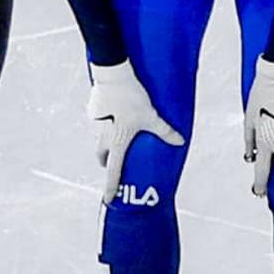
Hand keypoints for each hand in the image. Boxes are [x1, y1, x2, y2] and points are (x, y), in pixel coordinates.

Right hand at [87, 61, 184, 201]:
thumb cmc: (131, 98)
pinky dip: (106, 126)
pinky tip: (116, 116)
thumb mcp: (151, 116)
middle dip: (109, 163)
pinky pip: (99, 123)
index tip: (109, 199)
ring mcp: (95, 123)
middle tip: (117, 163)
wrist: (112, 74)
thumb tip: (180, 142)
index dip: (111, 187)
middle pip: (102, 156)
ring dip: (107, 143)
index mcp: (117, 141)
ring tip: (119, 137)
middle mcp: (102, 136)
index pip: (113, 171)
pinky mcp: (93, 110)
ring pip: (99, 140)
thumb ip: (165, 131)